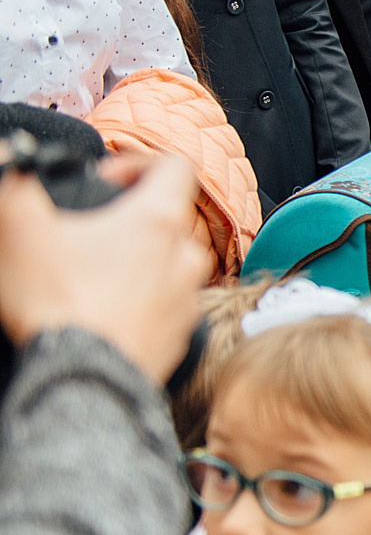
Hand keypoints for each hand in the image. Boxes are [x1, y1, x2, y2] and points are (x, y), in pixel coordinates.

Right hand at [0, 154, 207, 383]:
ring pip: (170, 265)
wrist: (83, 382)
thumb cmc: (57, 303)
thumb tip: (9, 153)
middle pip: (170, 219)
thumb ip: (15, 181)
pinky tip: (106, 311)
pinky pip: (167, 307)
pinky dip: (142, 302)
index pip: (176, 166)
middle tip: (89, 232)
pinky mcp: (181, 337)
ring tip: (93, 275)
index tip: (103, 181)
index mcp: (158, 222)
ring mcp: (188, 300)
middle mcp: (186, 257)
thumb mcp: (20, 231)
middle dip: (132, 218)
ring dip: (138, 262)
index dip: (138, 162)